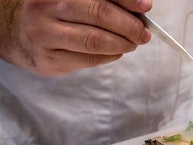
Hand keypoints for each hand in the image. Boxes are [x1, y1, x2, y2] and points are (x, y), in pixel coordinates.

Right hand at [0, 0, 151, 75]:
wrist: (16, 32)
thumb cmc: (55, 13)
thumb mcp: (76, 0)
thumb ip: (105, 1)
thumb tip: (141, 7)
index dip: (127, 0)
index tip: (145, 7)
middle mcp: (48, 9)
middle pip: (99, 14)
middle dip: (130, 25)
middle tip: (143, 33)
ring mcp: (46, 35)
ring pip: (95, 41)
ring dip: (122, 44)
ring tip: (132, 43)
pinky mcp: (49, 60)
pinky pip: (90, 59)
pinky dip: (110, 56)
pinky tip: (116, 52)